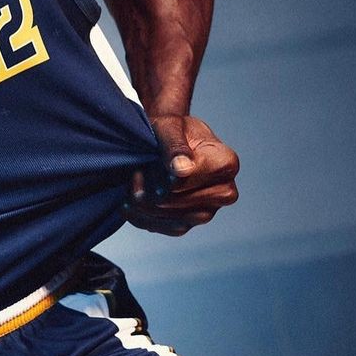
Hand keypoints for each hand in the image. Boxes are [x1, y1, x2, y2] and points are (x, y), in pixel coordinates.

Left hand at [127, 115, 239, 235]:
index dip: (164, 176)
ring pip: (174, 221)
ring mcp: (209, 210)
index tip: (151, 164)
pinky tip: (131, 204)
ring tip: (133, 185)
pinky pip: (167, 229)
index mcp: (225, 163)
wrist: (168, 141)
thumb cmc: (171, 130)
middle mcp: (224, 191)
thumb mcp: (169, 126)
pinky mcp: (192, 222)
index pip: (187, 179)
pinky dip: (145, 218)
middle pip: (178, 202)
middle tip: (135, 173)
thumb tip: (182, 169)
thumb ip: (175, 145)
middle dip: (150, 191)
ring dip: (145, 206)